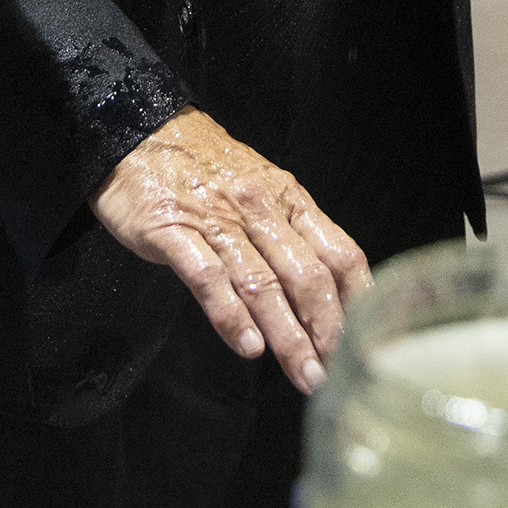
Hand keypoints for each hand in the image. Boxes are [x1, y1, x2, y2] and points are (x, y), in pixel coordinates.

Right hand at [91, 109, 368, 389]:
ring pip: (261, 283)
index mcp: (289, 201)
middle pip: (306, 276)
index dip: (358, 300)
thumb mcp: (261, 193)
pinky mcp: (172, 231)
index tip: (368, 342)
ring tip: (303, 374)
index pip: (340, 254)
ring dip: (286, 335)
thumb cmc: (206, 171)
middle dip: (325, 331)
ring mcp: (216, 220)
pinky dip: (230, 315)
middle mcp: (260, 209)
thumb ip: (292, 237)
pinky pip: (207, 277)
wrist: (138, 132)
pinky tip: (247, 346)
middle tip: (336, 376)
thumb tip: (329, 295)